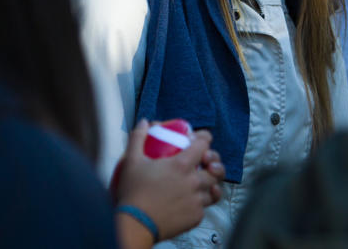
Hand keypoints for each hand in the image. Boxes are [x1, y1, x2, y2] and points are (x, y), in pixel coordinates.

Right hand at [114, 121, 224, 239]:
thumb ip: (138, 138)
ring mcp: (196, 200)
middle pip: (216, 169)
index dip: (204, 138)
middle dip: (213, 162)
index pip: (204, 144)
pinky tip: (193, 201)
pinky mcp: (195, 217)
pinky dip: (201, 202)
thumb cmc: (133, 192)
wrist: (135, 224)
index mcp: (182, 165)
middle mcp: (194, 182)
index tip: (200, 139)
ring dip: (211, 184)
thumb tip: (144, 123)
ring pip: (214, 190)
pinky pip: (204, 207)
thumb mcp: (132, 160)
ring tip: (205, 183)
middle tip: (206, 162)